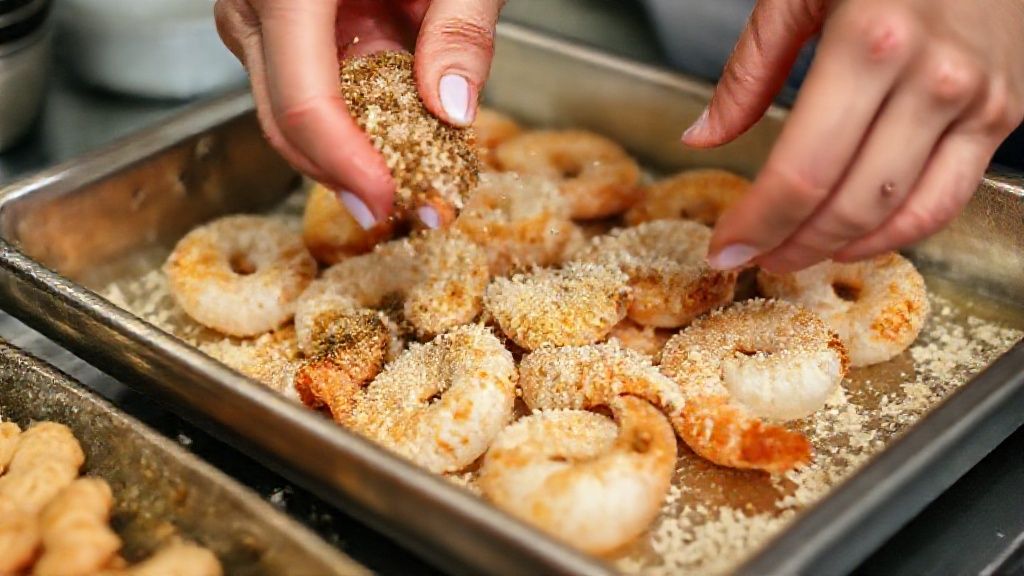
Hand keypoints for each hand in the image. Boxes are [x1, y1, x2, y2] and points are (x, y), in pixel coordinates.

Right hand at [215, 0, 502, 225]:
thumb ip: (460, 27)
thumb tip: (452, 111)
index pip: (302, 102)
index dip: (345, 167)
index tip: (388, 205)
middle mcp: (255, 2)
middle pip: (286, 121)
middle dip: (348, 175)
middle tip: (412, 209)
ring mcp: (254, 14)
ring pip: (289, 111)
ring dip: (350, 149)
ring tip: (413, 174)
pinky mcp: (270, 26)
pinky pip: (300, 86)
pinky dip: (348, 115)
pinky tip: (393, 130)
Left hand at [684, 0, 1023, 271]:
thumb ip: (750, 67)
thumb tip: (703, 136)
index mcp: (872, 41)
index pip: (802, 170)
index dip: (758, 223)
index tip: (726, 248)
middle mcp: (933, 77)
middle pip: (851, 203)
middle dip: (792, 246)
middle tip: (755, 260)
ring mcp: (978, 99)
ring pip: (906, 214)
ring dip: (843, 249)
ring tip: (797, 254)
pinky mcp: (1005, 111)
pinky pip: (950, 196)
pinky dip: (901, 230)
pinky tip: (857, 236)